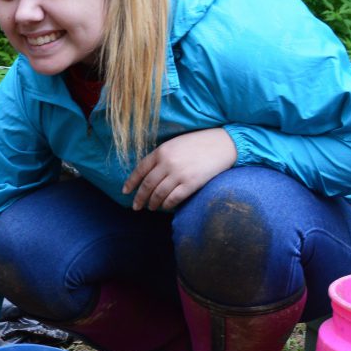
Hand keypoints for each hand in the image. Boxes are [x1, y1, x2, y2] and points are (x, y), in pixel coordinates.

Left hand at [122, 128, 236, 210]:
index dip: (131, 182)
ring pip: (158, 194)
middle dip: (139, 197)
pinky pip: (173, 198)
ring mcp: (179, 174)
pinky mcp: (191, 183)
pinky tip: (165, 207)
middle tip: (136, 206)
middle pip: (147, 184)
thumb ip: (161, 156)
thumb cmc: (199, 143)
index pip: (140, 169)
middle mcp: (167, 163)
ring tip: (151, 207)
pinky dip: (167, 205)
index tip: (125, 192)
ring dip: (152, 203)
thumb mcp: (176, 144)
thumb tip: (149, 174)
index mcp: (161, 151)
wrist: (224, 143)